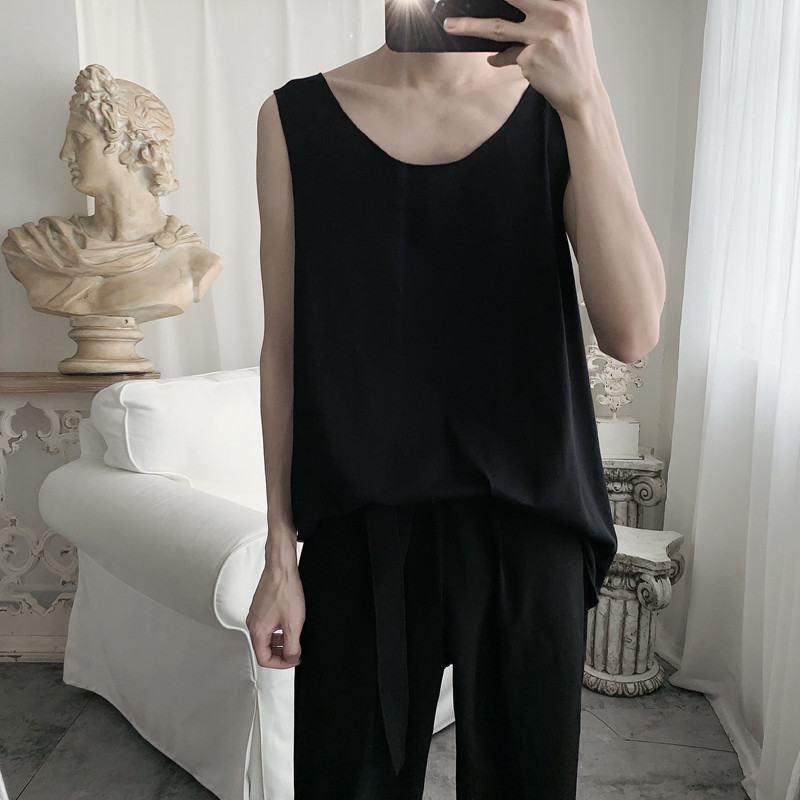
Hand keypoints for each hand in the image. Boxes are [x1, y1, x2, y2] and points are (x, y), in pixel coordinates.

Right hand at [246, 552, 304, 668]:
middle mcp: (253, 623)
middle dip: (280, 654)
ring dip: (280, 642)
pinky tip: (289, 623)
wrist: (281, 568)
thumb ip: (292, 647)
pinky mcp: (261, 606)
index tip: (293, 660)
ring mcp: (256, 614)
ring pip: (266, 637)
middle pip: (264, 649)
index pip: (264, 659)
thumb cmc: (284, 590)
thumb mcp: (293, 624)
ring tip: (294, 638)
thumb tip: (292, 658)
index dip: (281, 664)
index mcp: (257, 631)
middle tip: (294, 652)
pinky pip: (267, 625)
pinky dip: (278, 630)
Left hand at [442, 0, 605, 121]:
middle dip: (483, 1)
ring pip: (497, 27)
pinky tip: (495, 60)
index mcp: (570, 0)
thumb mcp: (569, 22)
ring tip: (450, 25)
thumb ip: (545, 7)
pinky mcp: (532, 58)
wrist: (581, 92)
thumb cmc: (571, 56)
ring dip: (469, 26)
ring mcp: (544, 36)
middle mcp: (559, 13)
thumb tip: (508, 3)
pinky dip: (499, 58)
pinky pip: (506, 55)